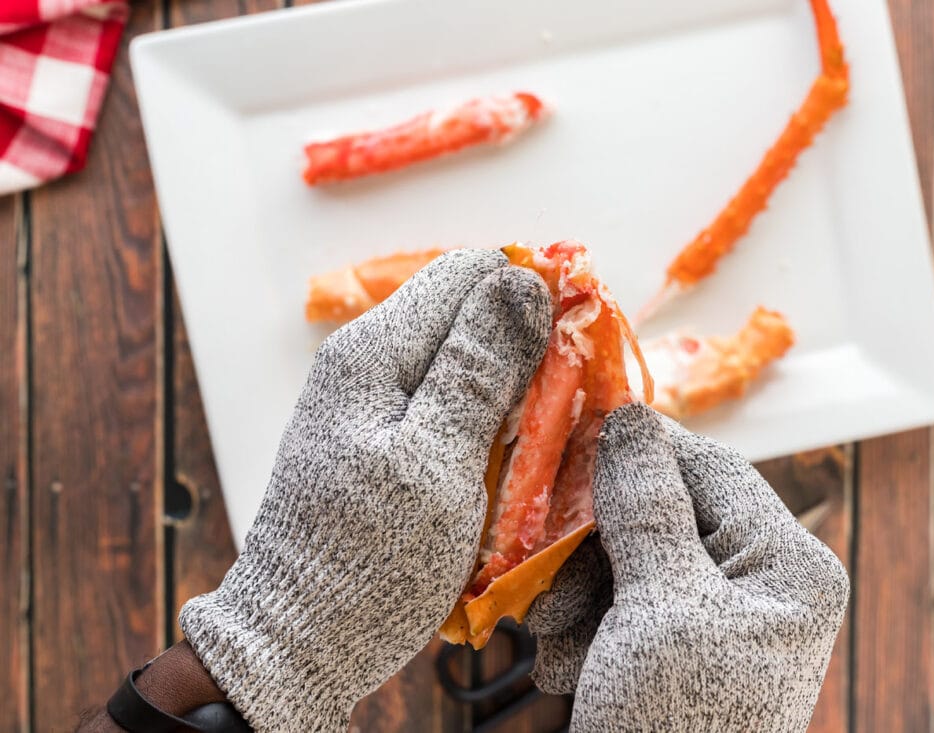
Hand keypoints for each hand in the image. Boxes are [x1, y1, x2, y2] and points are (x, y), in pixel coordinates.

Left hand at [179, 250, 551, 730]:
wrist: (297, 643)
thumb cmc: (367, 563)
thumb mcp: (435, 463)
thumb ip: (478, 369)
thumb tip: (522, 279)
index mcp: (376, 349)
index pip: (473, 271)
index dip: (536, 298)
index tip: (578, 353)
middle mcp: (370, 360)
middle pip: (472, 315)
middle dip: (531, 352)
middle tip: (564, 417)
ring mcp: (375, 401)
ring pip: (469, 364)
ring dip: (516, 398)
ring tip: (542, 452)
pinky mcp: (385, 439)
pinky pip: (452, 407)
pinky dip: (491, 429)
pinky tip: (509, 472)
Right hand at [527, 404, 848, 731]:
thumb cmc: (674, 728)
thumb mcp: (662, 609)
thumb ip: (646, 508)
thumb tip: (628, 417)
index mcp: (790, 567)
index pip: (711, 468)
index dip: (638, 449)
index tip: (570, 434)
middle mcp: (763, 585)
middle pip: (665, 511)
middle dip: (598, 544)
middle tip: (547, 573)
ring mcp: (720, 619)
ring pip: (633, 556)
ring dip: (581, 590)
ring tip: (558, 643)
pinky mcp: (678, 649)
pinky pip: (623, 602)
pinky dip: (586, 623)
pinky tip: (568, 666)